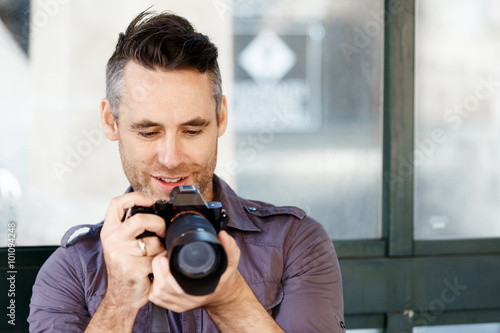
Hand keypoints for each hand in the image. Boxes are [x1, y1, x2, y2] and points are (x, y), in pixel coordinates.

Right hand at [100, 193, 166, 309]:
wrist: (122, 296)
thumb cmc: (126, 267)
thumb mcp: (122, 243)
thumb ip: (132, 227)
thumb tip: (157, 210)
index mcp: (110, 230)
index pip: (117, 203)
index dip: (136, 197)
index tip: (150, 201)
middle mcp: (112, 239)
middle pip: (140, 219)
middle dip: (158, 224)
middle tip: (162, 231)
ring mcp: (120, 253)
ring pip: (152, 241)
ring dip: (161, 248)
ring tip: (155, 255)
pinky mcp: (131, 267)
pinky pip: (156, 258)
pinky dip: (160, 262)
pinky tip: (153, 268)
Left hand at [148, 230, 243, 311]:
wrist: (222, 294)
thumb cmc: (223, 278)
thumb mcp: (231, 262)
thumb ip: (229, 247)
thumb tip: (222, 235)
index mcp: (200, 292)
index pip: (176, 286)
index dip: (166, 269)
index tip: (166, 254)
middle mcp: (188, 301)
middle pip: (162, 288)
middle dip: (158, 267)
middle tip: (164, 254)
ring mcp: (179, 305)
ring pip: (156, 293)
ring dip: (155, 275)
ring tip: (162, 262)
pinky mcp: (172, 306)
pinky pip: (155, 298)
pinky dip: (154, 285)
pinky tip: (160, 275)